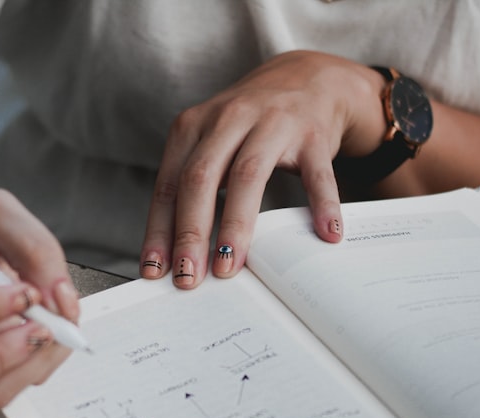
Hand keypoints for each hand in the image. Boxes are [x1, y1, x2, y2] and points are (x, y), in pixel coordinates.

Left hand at [139, 50, 385, 287]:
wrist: (307, 79)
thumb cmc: (249, 126)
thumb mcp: (212, 144)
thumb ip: (191, 187)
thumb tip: (173, 254)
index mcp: (194, 126)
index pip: (169, 184)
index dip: (160, 229)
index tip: (154, 270)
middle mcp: (229, 119)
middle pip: (201, 178)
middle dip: (191, 232)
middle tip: (188, 276)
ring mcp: (273, 124)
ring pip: (248, 176)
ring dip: (236, 225)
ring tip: (230, 266)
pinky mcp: (313, 135)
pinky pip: (316, 174)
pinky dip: (322, 205)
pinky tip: (325, 235)